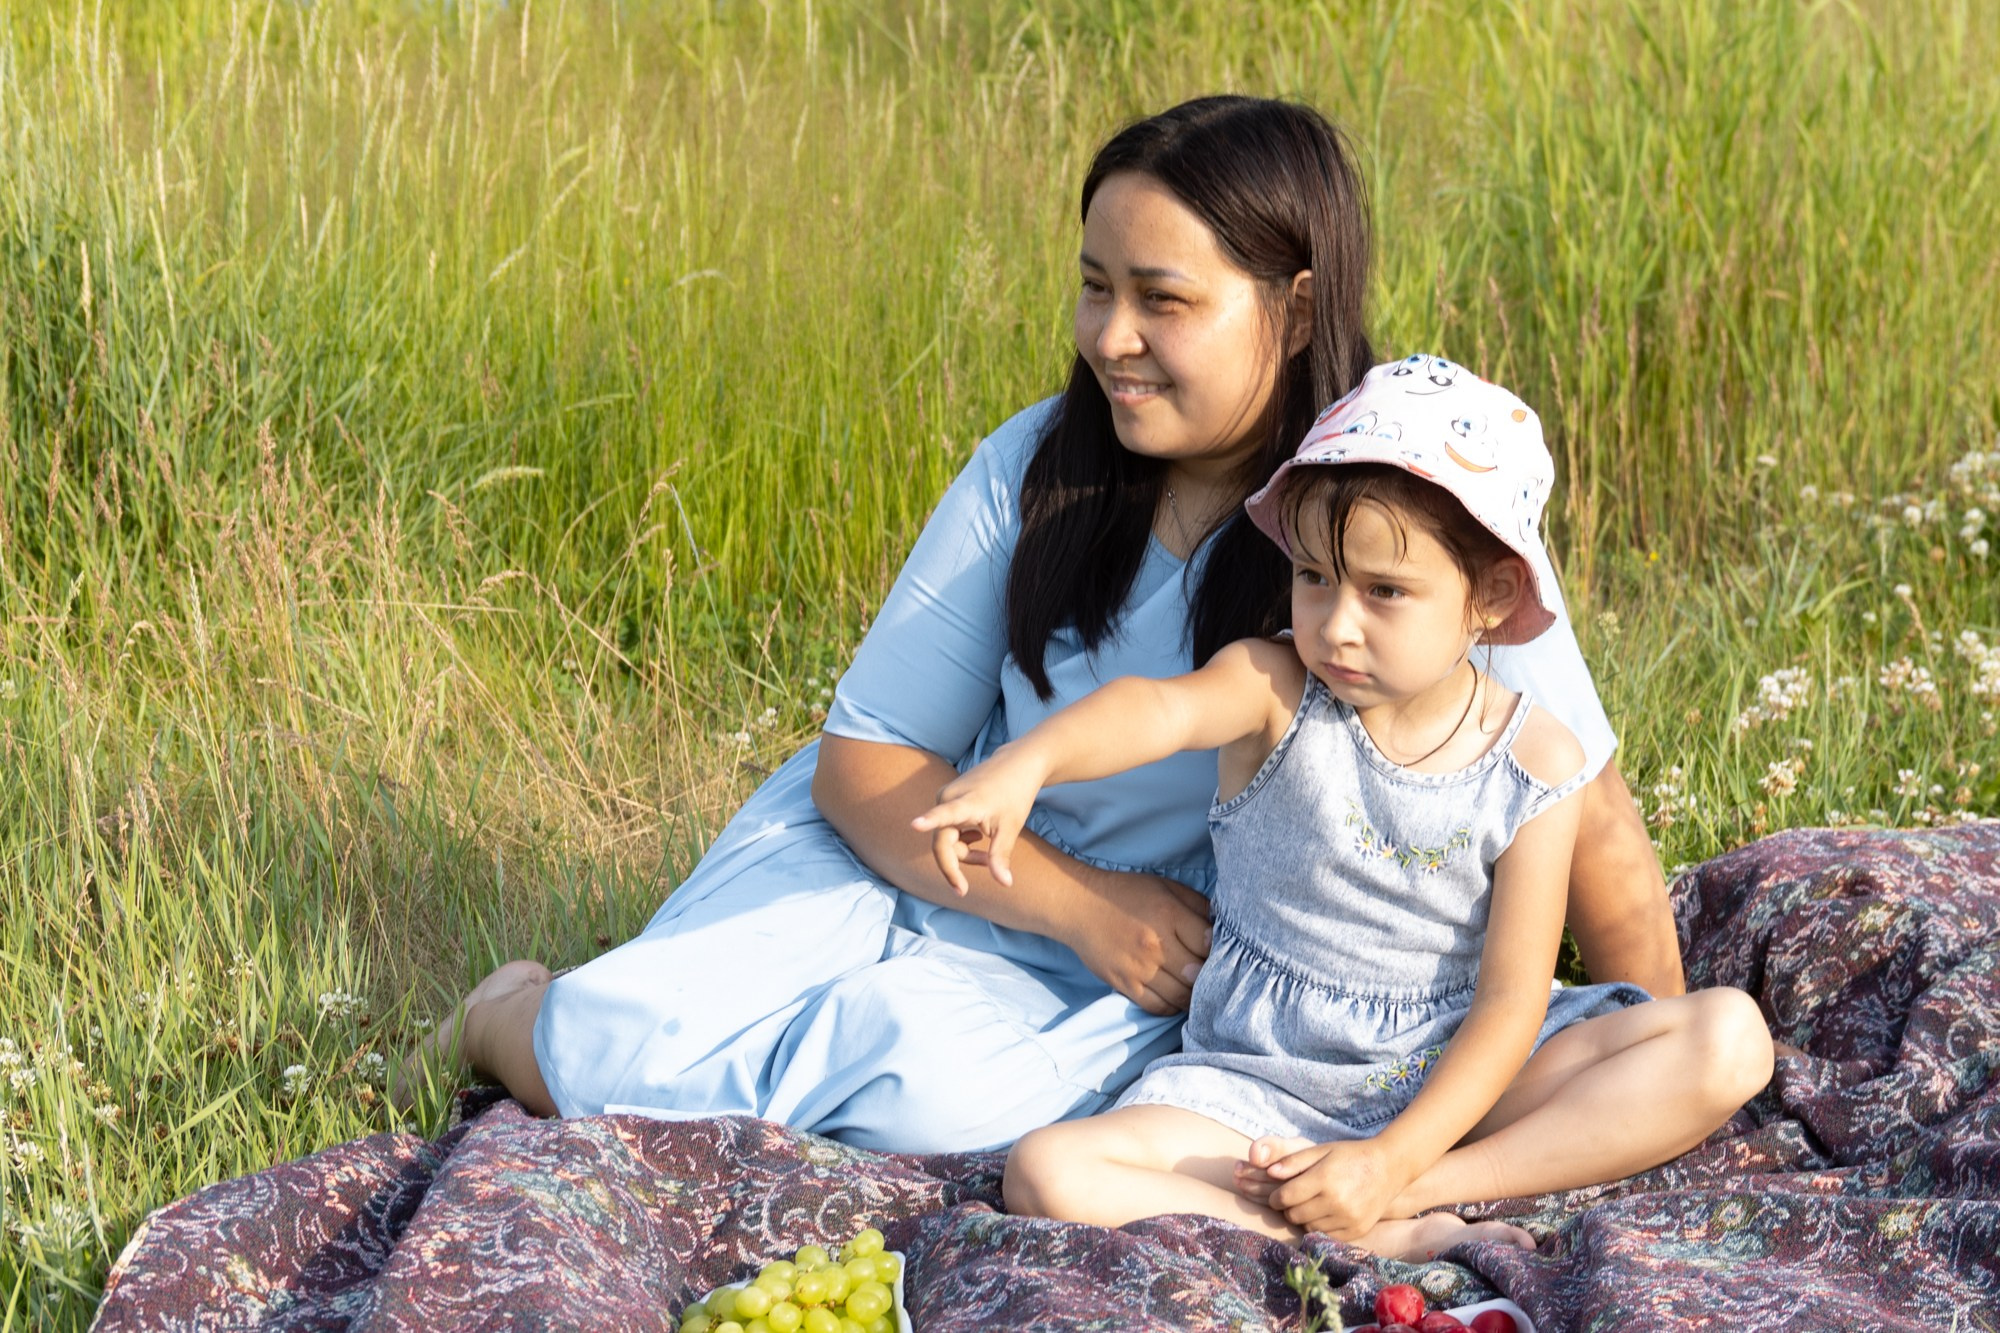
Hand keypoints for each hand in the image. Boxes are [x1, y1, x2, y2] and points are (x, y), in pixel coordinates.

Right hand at [910, 747, 1047, 893]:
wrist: (1015, 766)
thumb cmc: (1014, 794)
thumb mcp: (1010, 828)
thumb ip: (1001, 856)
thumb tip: (1005, 884)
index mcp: (966, 802)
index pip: (945, 814)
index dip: (929, 821)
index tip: (915, 824)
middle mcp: (947, 798)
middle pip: (943, 844)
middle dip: (962, 861)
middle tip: (987, 868)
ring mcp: (944, 798)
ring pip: (946, 840)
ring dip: (966, 852)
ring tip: (990, 852)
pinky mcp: (946, 800)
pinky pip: (948, 831)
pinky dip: (964, 841)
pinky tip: (980, 837)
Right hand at [1066, 868, 1211, 1014]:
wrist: (1079, 906)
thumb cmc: (1126, 893)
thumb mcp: (1166, 886)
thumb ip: (1198, 904)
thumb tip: (1222, 926)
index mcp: (1168, 914)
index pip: (1209, 944)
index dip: (1219, 949)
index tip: (1217, 949)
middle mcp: (1155, 944)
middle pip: (1198, 974)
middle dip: (1209, 975)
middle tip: (1210, 971)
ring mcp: (1139, 968)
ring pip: (1181, 996)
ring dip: (1193, 994)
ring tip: (1195, 986)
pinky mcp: (1124, 984)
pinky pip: (1158, 1007)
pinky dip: (1172, 1006)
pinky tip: (1175, 995)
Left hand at [1235, 1137, 1402, 1239]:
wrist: (1388, 1168)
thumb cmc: (1350, 1156)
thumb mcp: (1321, 1151)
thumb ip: (1294, 1161)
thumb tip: (1270, 1172)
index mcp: (1324, 1178)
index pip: (1286, 1196)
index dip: (1276, 1197)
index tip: (1278, 1195)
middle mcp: (1336, 1201)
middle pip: (1295, 1215)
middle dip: (1289, 1208)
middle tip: (1295, 1200)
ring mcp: (1348, 1218)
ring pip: (1309, 1227)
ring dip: (1305, 1218)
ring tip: (1312, 1204)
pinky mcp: (1357, 1230)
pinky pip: (1327, 1235)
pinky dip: (1321, 1227)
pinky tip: (1326, 1214)